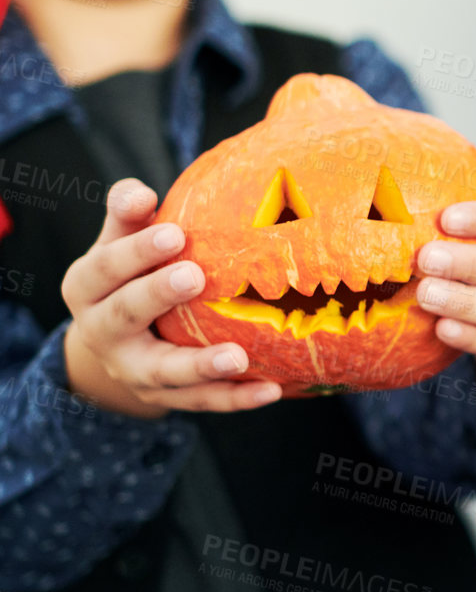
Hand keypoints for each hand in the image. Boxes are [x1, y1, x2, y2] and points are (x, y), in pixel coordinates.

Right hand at [62, 179, 281, 415]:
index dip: (135, 251)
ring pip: (164, 371)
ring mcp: (132, 370)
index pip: (103, 268)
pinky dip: (235, 398)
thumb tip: (140, 191)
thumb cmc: (130, 274)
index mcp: (86, 288)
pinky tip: (272, 390)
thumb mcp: (120, 243)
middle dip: (157, 294)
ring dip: (201, 365)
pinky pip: (201, 401)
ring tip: (238, 357)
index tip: (174, 233)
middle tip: (194, 276)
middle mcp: (102, 332)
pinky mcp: (164, 398)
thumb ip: (129, 215)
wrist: (118, 344)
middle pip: (123, 315)